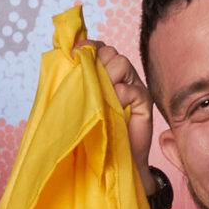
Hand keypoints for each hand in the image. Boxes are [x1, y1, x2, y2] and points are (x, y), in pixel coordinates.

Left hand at [81, 37, 157, 191]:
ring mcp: (134, 87)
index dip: (87, 47)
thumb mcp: (80, 105)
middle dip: (96, 64)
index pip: (98, 48)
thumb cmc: (95, 134)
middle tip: (89, 86)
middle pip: (110, 52)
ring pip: (121, 63)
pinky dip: (119, 95)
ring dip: (107, 78)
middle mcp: (121, 76)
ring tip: (101, 99)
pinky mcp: (144, 101)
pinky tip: (114, 108)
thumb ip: (75, 84)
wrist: (114, 162)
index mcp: (105, 73)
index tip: (72, 54)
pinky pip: (129, 88)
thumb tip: (63, 60)